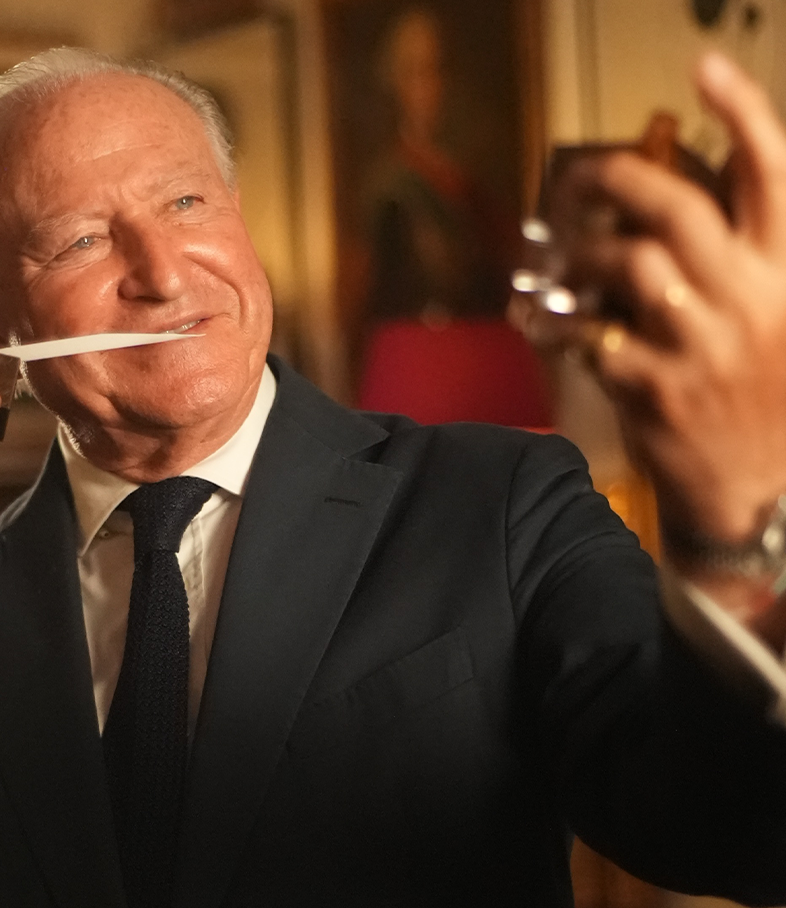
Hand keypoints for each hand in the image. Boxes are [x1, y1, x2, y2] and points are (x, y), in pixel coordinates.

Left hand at [521, 54, 785, 642]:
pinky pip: (590, 332)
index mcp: (785, 276)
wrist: (753, 493)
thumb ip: (730, 260)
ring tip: (565, 265)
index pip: (773, 175)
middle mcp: (749, 301)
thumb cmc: (753, 396)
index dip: (743, 112)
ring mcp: (701, 346)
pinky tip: (535, 319)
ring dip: (584, 255)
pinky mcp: (654, 388)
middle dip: (619, 178)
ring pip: (630, 262)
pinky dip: (555, 320)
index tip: (704, 67)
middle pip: (679, 208)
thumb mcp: (768, 320)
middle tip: (582, 175)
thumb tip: (664, 203)